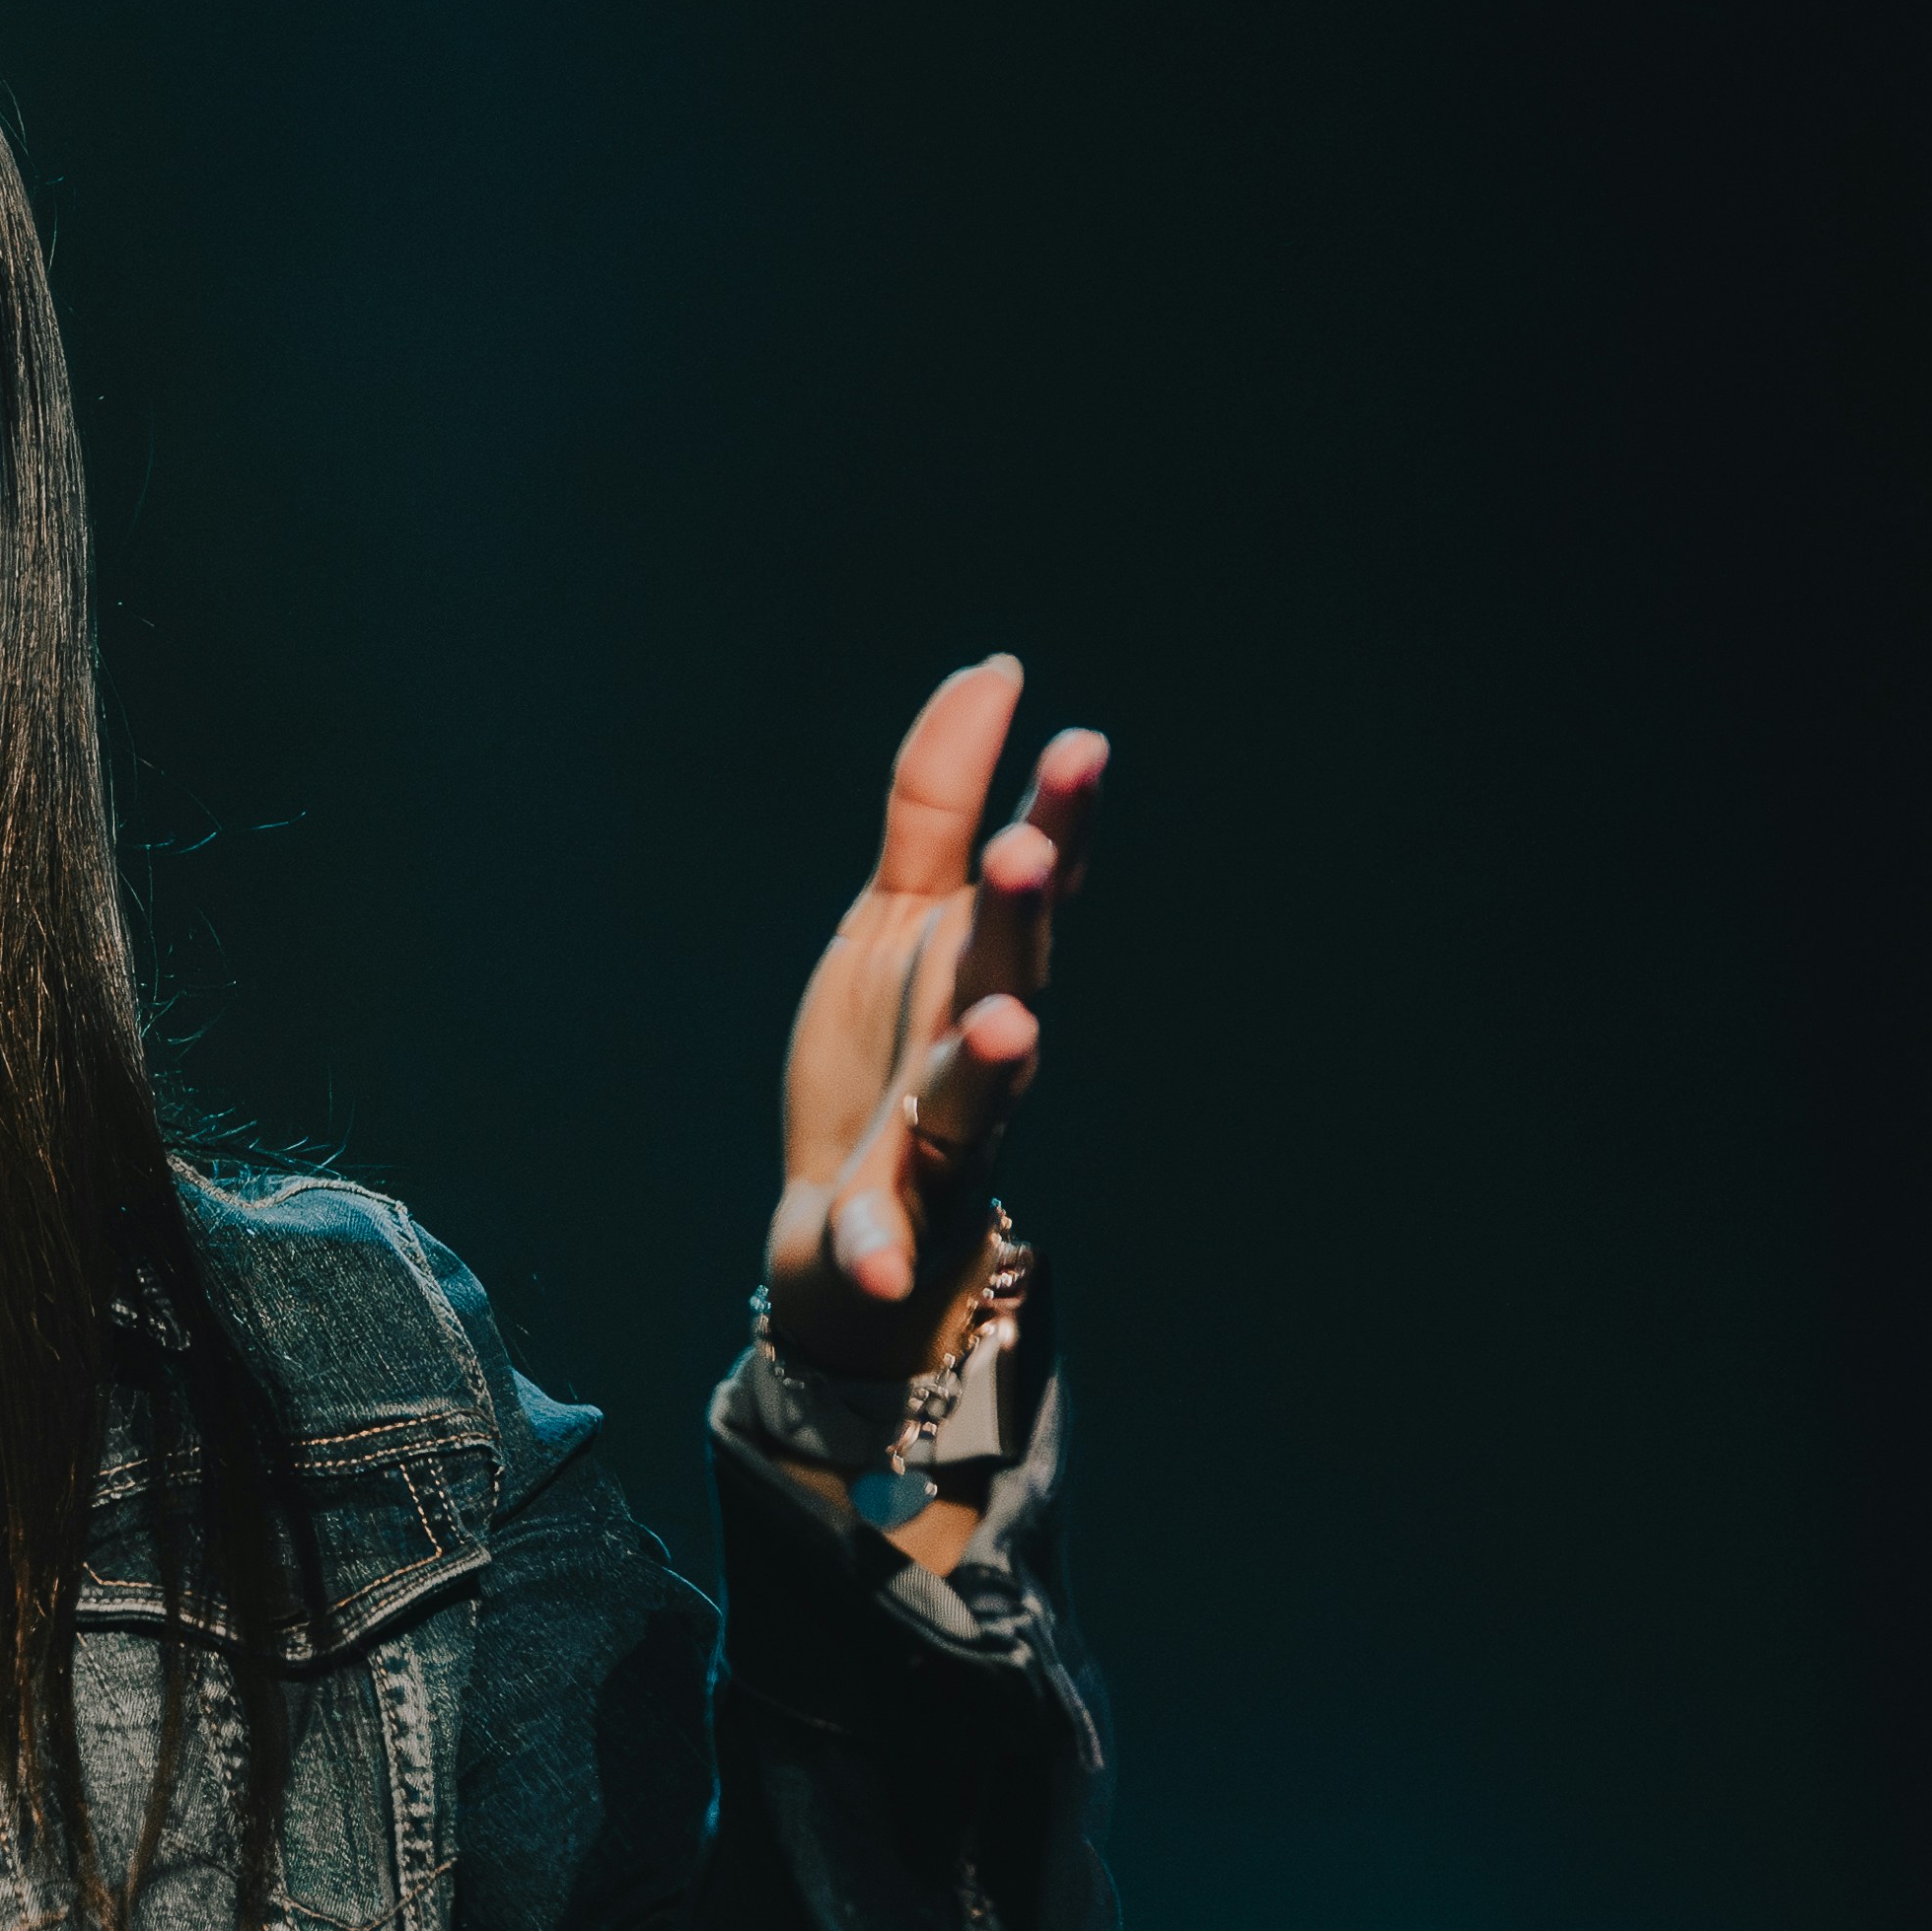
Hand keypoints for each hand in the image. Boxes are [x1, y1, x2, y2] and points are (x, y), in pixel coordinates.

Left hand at [765, 658, 1107, 1387]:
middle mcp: (979, 1046)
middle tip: (1021, 852)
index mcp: (982, 965)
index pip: (1033, 886)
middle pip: (1009, 974)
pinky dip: (880, 1246)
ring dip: (990, 1066)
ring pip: (973, 1100)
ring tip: (1004, 1029)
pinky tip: (877, 1259)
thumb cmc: (889, 1058)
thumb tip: (996, 671)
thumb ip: (938, 803)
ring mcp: (941, 1140)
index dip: (1060, 820)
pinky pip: (885, 1235)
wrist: (850, 1233)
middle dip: (1018, 917)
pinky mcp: (883, 1223)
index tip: (1081, 745)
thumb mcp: (900, 918)